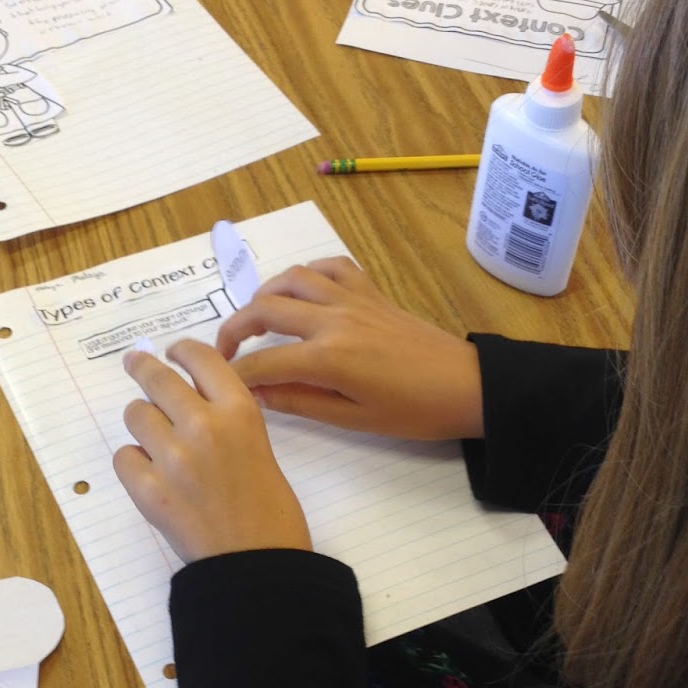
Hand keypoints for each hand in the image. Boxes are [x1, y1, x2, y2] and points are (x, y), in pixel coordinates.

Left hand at [114, 338, 311, 563]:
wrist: (258, 567)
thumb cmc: (273, 514)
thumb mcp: (261, 449)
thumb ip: (229, 422)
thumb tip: (192, 406)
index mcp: (240, 412)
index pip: (201, 358)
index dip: (182, 351)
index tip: (172, 352)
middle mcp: (203, 425)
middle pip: (158, 378)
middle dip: (142, 368)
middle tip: (135, 363)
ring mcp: (172, 458)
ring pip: (136, 415)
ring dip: (142, 422)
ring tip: (153, 437)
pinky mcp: (148, 490)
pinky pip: (124, 457)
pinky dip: (133, 462)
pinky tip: (148, 472)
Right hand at [215, 258, 483, 441]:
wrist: (467, 386)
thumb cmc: (414, 412)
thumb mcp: (353, 419)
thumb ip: (300, 402)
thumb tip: (257, 394)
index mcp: (328, 357)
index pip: (263, 361)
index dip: (235, 374)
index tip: (220, 384)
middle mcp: (334, 319)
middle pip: (266, 308)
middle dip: (235, 328)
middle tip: (224, 351)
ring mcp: (353, 300)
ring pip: (293, 279)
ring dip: (265, 295)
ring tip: (256, 319)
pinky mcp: (371, 292)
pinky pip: (331, 268)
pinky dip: (308, 274)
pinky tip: (302, 293)